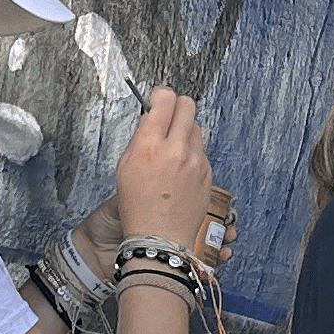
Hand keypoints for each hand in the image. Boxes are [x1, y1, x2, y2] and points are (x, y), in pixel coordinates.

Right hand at [111, 88, 212, 252]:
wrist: (159, 237)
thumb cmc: (138, 206)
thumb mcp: (125, 167)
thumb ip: (140, 137)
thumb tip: (152, 116)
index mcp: (149, 145)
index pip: (164, 99)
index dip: (160, 96)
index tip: (157, 100)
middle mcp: (175, 149)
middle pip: (187, 105)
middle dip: (177, 106)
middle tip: (168, 117)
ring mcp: (195, 160)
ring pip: (195, 127)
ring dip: (184, 131)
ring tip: (172, 151)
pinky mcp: (207, 172)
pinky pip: (200, 151)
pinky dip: (191, 154)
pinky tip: (179, 171)